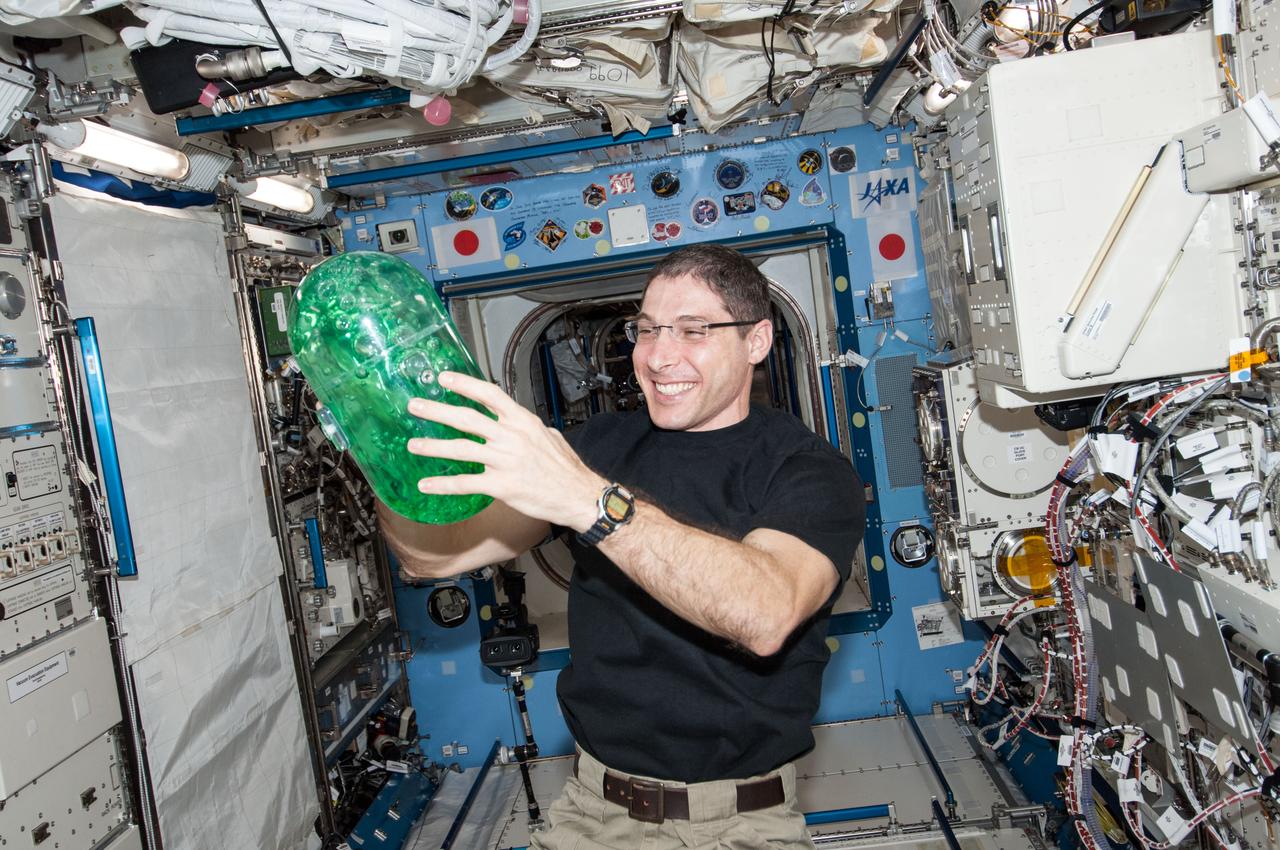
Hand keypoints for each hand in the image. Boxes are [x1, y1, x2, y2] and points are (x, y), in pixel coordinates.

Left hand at [406, 372, 605, 532]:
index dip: (465, 384)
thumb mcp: (549, 436)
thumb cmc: (565, 468)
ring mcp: (505, 461)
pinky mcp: (501, 486)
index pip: (489, 395)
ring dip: (434, 446)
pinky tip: (426, 485)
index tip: (444, 378)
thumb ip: (527, 427)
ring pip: (461, 449)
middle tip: (416, 406)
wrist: (578, 495)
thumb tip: (516, 421)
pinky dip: (443, 484)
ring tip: (414, 445)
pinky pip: (465, 483)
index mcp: (522, 422)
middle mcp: (511, 437)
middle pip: (467, 419)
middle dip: (437, 410)